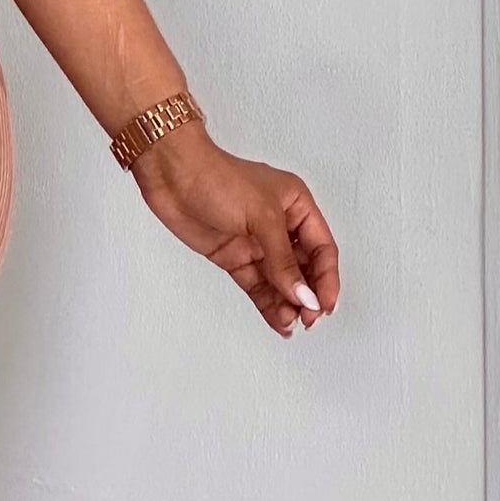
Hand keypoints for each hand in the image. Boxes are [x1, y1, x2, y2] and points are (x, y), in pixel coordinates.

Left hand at [126, 121, 339, 336]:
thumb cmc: (217, 177)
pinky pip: (258, 286)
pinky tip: (278, 321)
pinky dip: (268, 304)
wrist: (172, 176)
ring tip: (290, 324)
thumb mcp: (262, 217)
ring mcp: (256, 243)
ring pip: (280, 282)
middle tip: (309, 319)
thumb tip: (302, 293)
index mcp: (297, 206)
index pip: (322, 249)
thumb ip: (282, 260)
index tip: (325, 305)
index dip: (327, 279)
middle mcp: (280, 225)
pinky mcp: (234, 257)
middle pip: (304, 269)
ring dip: (287, 304)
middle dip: (308, 295)